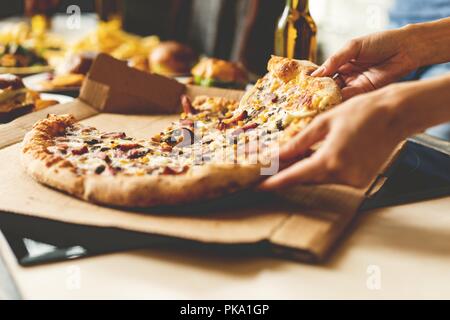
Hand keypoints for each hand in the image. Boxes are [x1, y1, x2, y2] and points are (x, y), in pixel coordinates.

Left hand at [259, 87, 405, 189]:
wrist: (396, 115)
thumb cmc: (361, 112)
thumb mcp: (324, 122)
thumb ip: (299, 142)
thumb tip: (277, 154)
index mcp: (330, 160)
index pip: (295, 177)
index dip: (274, 183)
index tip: (258, 187)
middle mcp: (342, 175)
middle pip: (306, 179)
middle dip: (287, 175)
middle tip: (270, 169)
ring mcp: (354, 180)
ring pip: (320, 179)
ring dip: (305, 171)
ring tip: (289, 161)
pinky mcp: (361, 180)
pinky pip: (334, 177)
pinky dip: (322, 170)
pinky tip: (314, 158)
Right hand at [312, 28, 419, 99]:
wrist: (406, 49)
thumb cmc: (381, 42)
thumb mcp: (353, 47)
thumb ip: (335, 59)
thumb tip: (317, 74)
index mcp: (341, 64)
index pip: (324, 75)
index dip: (314, 81)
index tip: (302, 88)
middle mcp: (346, 77)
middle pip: (328, 88)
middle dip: (319, 94)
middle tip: (307, 101)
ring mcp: (355, 86)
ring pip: (337, 96)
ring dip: (328, 100)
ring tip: (316, 105)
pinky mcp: (365, 94)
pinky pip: (350, 100)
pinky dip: (341, 103)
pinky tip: (332, 105)